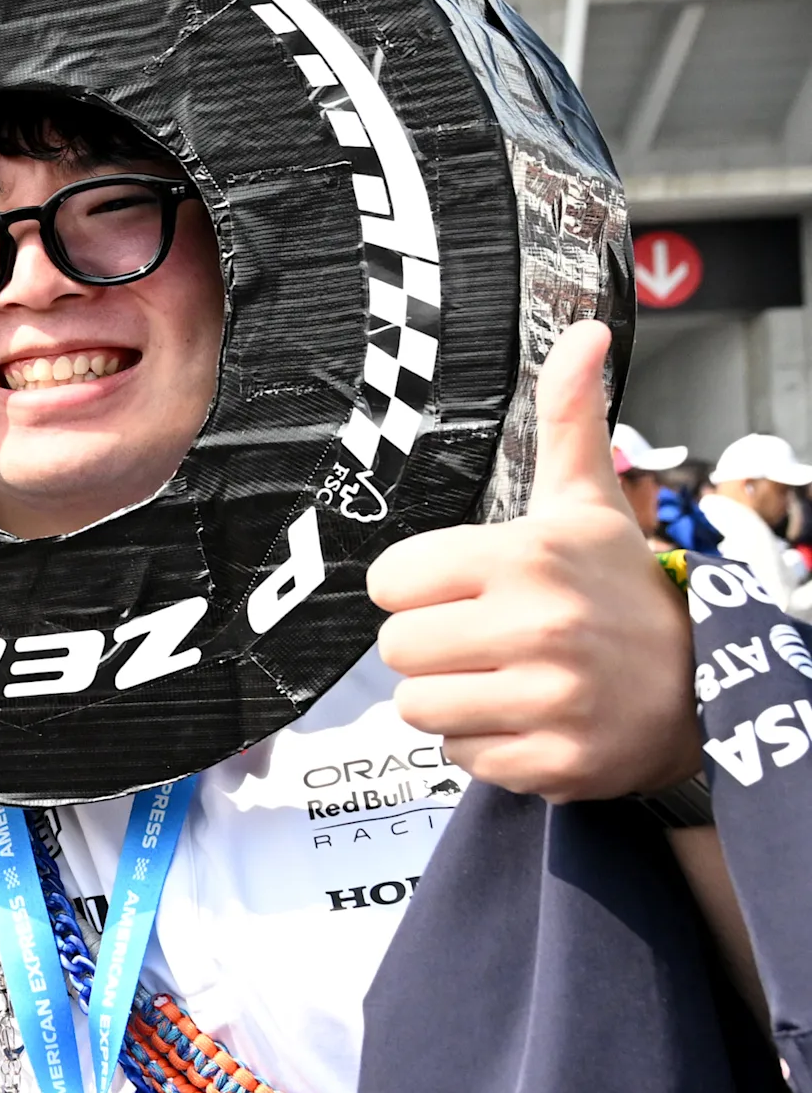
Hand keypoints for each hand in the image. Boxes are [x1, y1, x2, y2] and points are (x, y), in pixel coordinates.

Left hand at [372, 320, 695, 799]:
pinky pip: (460, 759)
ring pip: (418, 709)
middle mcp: (539, 626)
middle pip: (396, 651)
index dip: (419, 589)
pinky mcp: (555, 762)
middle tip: (486, 639)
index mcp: (527, 556)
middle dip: (432, 648)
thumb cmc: (620, 589)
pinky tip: (529, 718)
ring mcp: (550, 699)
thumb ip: (568, 418)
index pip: (390, 583)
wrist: (702, 687)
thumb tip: (586, 330)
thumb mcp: (589, 502)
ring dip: (451, 700)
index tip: (464, 590)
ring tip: (505, 678)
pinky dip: (485, 746)